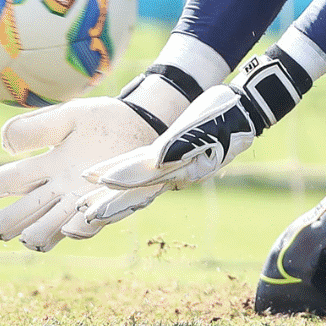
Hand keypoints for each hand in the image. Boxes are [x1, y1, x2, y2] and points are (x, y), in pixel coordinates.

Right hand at [0, 98, 160, 251]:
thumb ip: (36, 128)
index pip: (8, 181)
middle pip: (22, 213)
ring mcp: (81, 201)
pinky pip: (88, 228)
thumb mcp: (69, 116)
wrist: (145, 123)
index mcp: (45, 166)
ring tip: (29, 236)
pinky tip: (70, 228)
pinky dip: (77, 230)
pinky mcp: (108, 208)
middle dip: (6, 223)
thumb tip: (5, 147)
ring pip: (48, 229)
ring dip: (37, 233)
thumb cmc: (104, 120)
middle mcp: (58, 189)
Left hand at [89, 83, 261, 194]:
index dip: (124, 180)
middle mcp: (177, 173)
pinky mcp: (169, 157)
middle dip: (111, 203)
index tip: (101, 183)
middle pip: (138, 191)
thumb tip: (156, 159)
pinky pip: (140, 171)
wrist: (241, 109)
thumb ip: (182, 144)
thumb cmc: (226, 114)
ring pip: (136, 185)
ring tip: (83, 206)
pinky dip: (121, 175)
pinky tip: (101, 176)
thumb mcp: (209, 126)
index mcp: (186, 167)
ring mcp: (173, 168)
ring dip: (110, 196)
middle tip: (83, 216)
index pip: (150, 178)